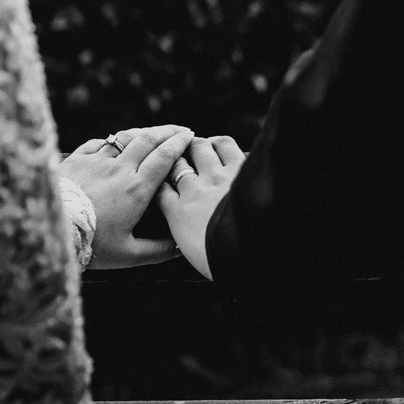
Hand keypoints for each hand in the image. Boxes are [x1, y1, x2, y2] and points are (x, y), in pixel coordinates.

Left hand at [58, 125, 194, 267]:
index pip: (164, 157)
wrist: (51, 229)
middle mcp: (119, 169)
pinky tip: (113, 143)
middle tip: (181, 129)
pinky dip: (110, 141)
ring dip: (142, 133)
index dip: (179, 144)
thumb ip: (158, 250)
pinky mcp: (75, 160)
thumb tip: (180, 247)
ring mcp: (96, 161)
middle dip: (168, 131)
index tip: (191, 137)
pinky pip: (97, 143)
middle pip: (148, 139)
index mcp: (137, 189)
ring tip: (152, 134)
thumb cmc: (91, 245)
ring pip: (124, 138)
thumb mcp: (129, 255)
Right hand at [157, 135, 244, 279]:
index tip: (159, 178)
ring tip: (199, 146)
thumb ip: (185, 234)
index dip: (158, 179)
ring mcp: (215, 177)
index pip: (159, 188)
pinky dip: (221, 144)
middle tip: (180, 156)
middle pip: (176, 163)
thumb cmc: (220, 259)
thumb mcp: (191, 251)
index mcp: (178, 213)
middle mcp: (192, 190)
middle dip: (176, 157)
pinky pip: (226, 146)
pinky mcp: (238, 169)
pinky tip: (221, 147)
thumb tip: (186, 234)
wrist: (245, 255)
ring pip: (199, 148)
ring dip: (198, 146)